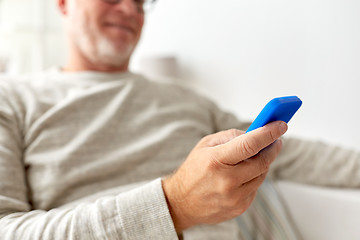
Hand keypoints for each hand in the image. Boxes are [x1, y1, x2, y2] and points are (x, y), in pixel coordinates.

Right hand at [162, 121, 287, 231]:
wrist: (181, 202)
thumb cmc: (194, 170)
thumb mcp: (206, 144)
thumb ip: (231, 136)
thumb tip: (256, 134)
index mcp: (215, 160)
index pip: (249, 145)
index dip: (268, 133)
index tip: (281, 125)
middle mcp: (226, 181)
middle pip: (262, 161)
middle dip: (272, 148)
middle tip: (275, 139)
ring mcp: (233, 197)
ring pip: (261, 175)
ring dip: (262, 164)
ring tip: (253, 157)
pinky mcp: (239, 208)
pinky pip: (255, 188)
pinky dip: (253, 178)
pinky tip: (242, 175)